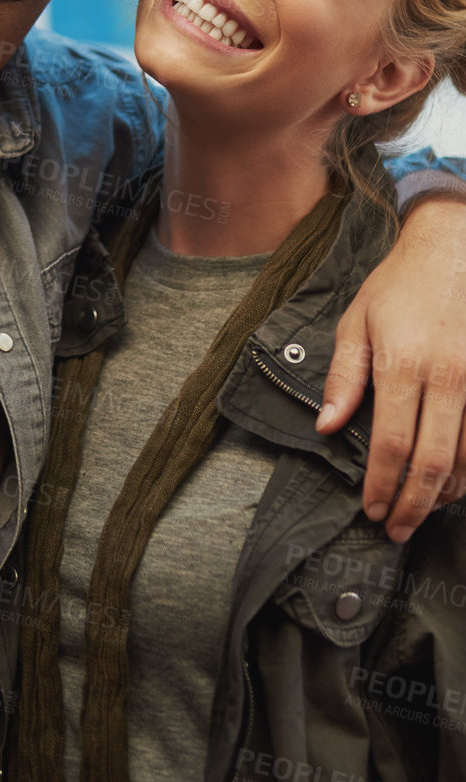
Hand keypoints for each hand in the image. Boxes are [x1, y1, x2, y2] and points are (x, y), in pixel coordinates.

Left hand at [317, 197, 465, 539]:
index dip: (382, 485)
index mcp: (404, 363)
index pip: (392, 443)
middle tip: (397, 531)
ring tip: (421, 512)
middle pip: (433, 462)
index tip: (372, 510)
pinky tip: (452, 482)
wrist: (452, 250)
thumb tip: (327, 428)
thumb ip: (344, 378)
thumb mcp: (356, 322)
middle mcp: (448, 378)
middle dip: (414, 505)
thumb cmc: (398, 286)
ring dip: (443, 494)